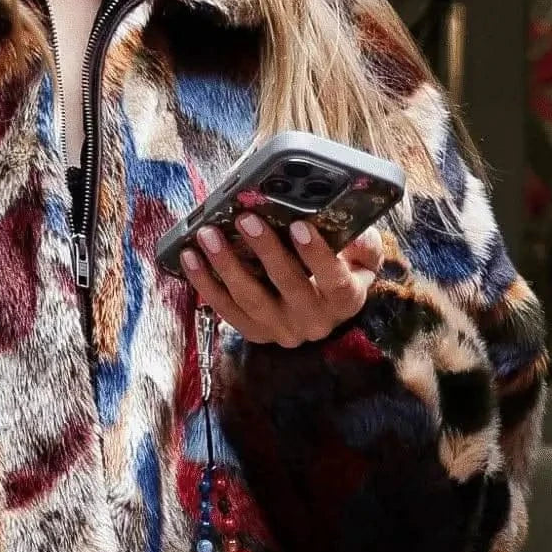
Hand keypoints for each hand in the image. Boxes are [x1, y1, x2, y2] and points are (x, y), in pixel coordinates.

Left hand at [178, 215, 383, 347]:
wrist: (324, 307)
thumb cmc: (341, 269)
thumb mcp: (362, 256)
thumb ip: (361, 241)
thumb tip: (346, 223)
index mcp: (345, 299)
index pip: (334, 280)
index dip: (317, 255)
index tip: (299, 225)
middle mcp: (314, 321)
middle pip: (288, 286)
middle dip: (265, 250)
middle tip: (245, 219)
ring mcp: (281, 330)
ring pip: (251, 300)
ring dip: (226, 266)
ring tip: (208, 235)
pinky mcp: (254, 332)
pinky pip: (225, 309)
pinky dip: (205, 283)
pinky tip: (189, 256)